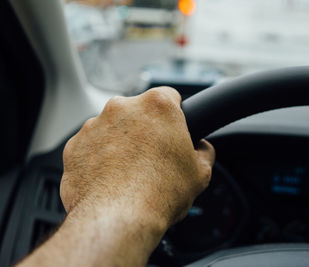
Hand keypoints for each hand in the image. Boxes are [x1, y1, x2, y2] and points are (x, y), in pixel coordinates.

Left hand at [60, 87, 214, 226]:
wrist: (117, 219)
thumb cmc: (158, 194)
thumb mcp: (201, 173)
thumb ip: (204, 151)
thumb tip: (200, 149)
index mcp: (157, 106)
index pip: (170, 96)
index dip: (174, 114)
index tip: (172, 129)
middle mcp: (123, 108)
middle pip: (139, 111)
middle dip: (146, 129)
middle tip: (153, 156)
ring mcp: (94, 125)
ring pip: (113, 127)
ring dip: (122, 142)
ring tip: (130, 171)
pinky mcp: (75, 145)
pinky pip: (92, 145)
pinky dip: (100, 157)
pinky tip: (111, 178)